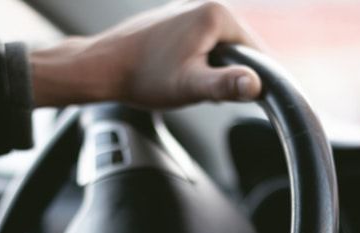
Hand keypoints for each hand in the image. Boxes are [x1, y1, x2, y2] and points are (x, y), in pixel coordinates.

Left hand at [30, 1, 260, 107]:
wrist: (103, 68)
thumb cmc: (143, 77)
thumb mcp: (190, 86)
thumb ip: (226, 85)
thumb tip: (257, 85)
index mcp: (217, 13)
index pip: (256, 52)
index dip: (246, 80)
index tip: (223, 96)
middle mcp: (204, 3)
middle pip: (236, 49)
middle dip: (225, 74)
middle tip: (197, 90)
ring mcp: (187, 9)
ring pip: (217, 48)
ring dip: (208, 69)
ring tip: (181, 80)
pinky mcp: (174, 19)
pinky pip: (199, 43)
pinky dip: (194, 61)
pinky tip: (173, 71)